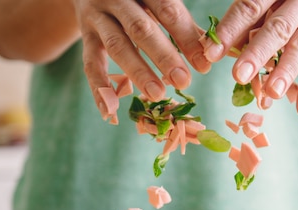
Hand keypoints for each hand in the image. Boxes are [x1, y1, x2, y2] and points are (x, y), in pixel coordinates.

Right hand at [73, 0, 211, 110]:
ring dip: (138, 72)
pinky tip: (110, 111)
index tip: (204, 65)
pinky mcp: (85, 35)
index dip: (187, 38)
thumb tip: (212, 50)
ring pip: (117, 45)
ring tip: (157, 95)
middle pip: (141, 28)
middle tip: (183, 82)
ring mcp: (97, 16)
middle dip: (164, 56)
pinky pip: (90, 63)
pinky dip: (99, 88)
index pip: (168, 10)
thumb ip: (182, 22)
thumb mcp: (157, 2)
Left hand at [204, 0, 297, 118]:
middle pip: (279, 28)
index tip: (211, 53)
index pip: (251, 7)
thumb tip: (216, 51)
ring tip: (271, 93)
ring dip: (286, 72)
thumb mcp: (263, 1)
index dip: (230, 30)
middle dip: (258, 54)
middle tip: (239, 76)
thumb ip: (244, 22)